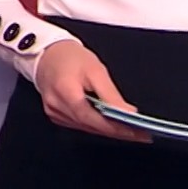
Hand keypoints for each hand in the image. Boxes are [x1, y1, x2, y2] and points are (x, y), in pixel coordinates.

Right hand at [34, 40, 150, 142]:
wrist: (47, 53)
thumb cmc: (70, 57)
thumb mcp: (96, 70)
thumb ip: (110, 94)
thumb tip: (127, 113)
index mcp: (65, 92)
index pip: (93, 119)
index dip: (116, 128)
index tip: (137, 132)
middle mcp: (56, 106)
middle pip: (91, 126)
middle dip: (117, 131)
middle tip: (140, 135)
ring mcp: (54, 112)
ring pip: (86, 128)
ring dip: (108, 130)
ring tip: (130, 131)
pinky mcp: (55, 114)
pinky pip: (79, 125)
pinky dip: (96, 125)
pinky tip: (110, 124)